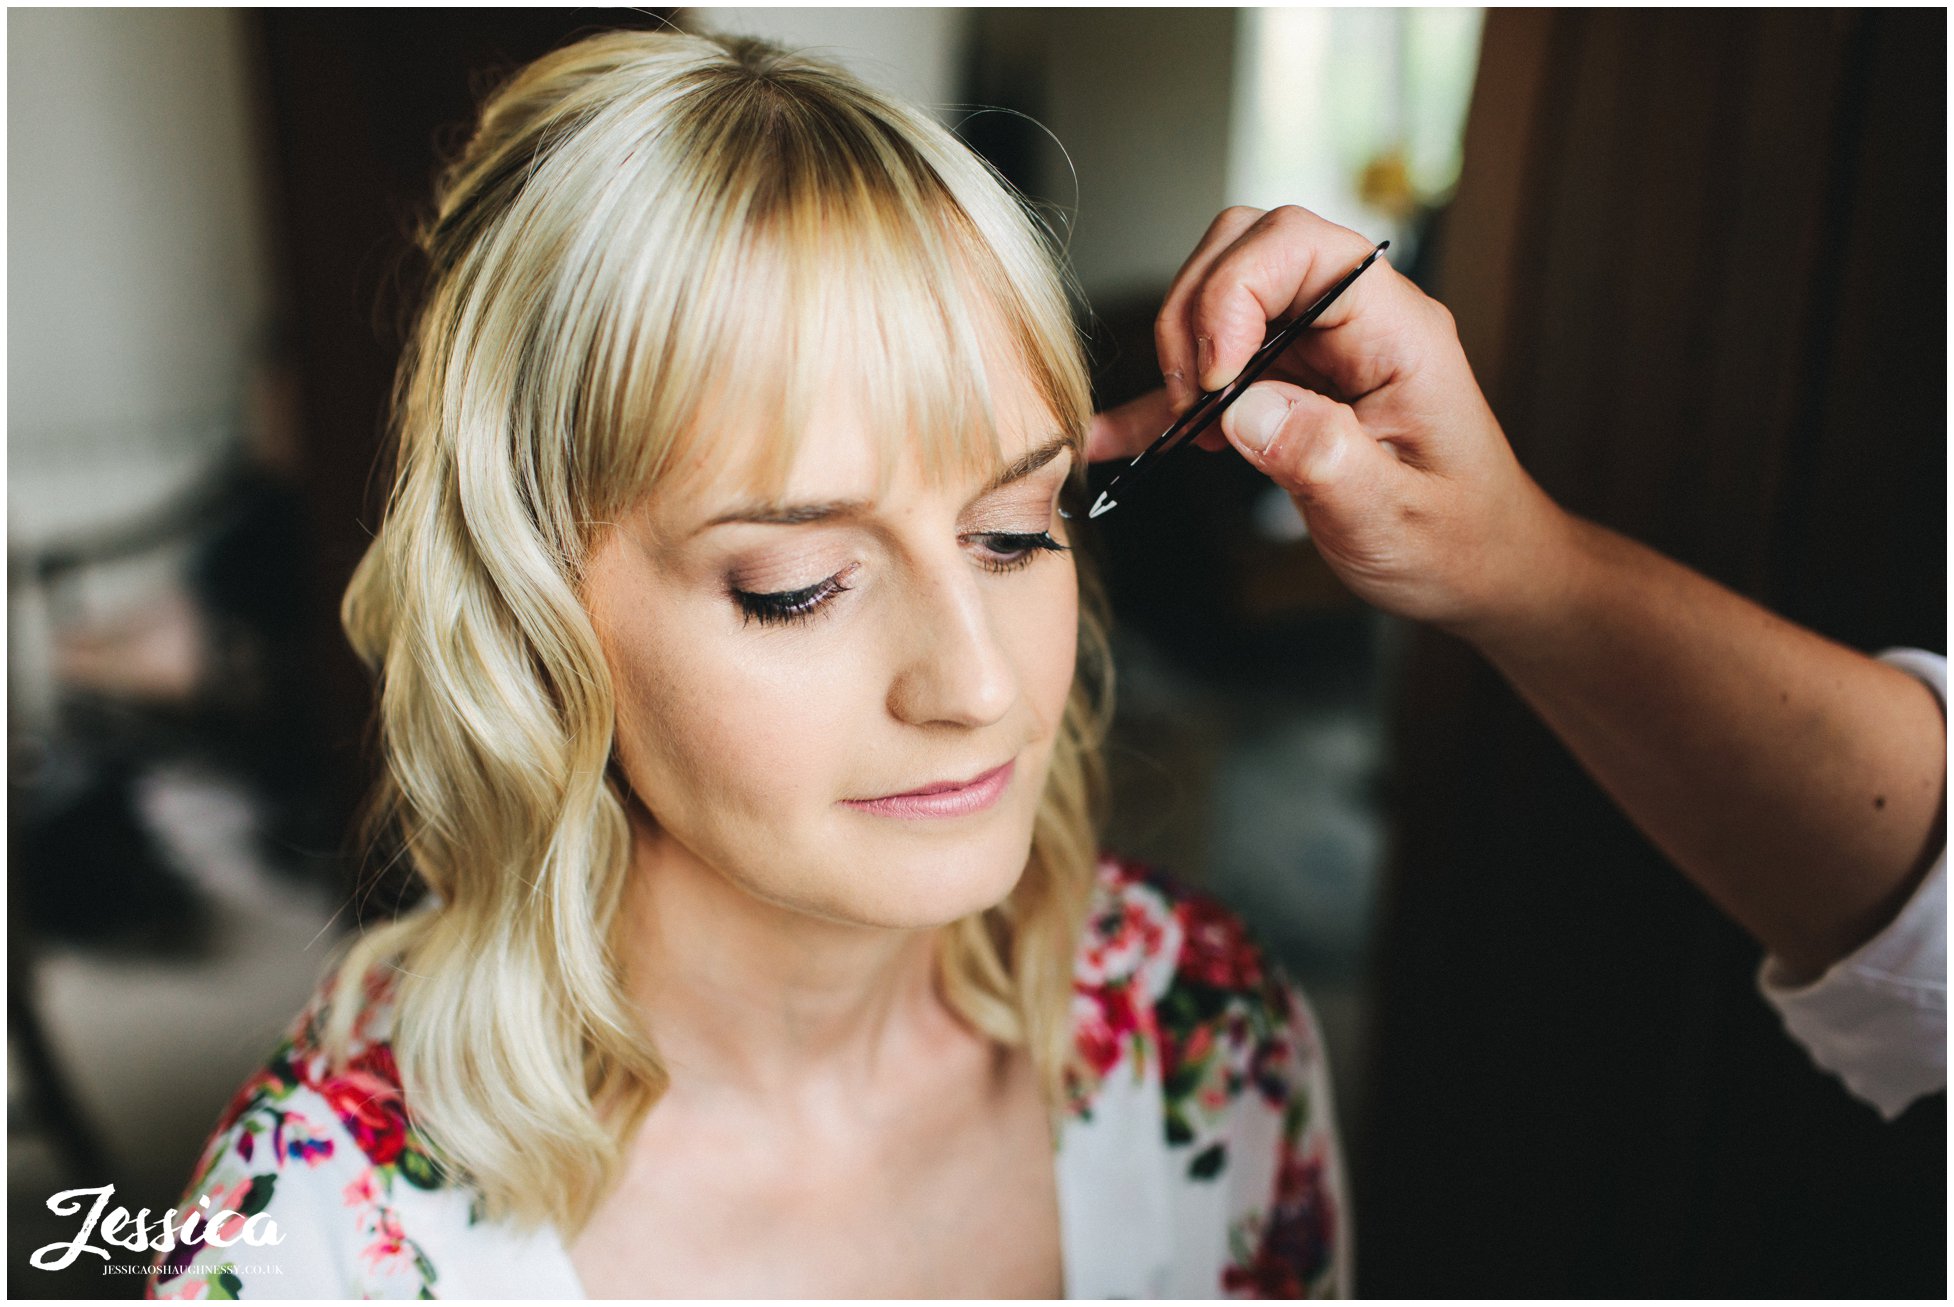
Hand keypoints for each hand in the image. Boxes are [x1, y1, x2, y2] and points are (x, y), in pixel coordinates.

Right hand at [1087, 205, 1569, 636]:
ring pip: (1218, 295)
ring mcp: (1317, 347)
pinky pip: (1213, 368)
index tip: (1215, 383)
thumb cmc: (1456, 540)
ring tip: (1182, 431)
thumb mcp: (1394, 517)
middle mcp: (1354, 320)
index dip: (1233, 296)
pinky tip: (1119, 437)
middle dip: (1194, 317)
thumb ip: (1324, 459)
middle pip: (1245, 249)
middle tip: (1193, 405)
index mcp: (1396, 328)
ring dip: (1178, 355)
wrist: (1478, 567)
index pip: (1298, 245)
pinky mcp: (1288, 384)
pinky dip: (1163, 400)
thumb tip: (1245, 409)